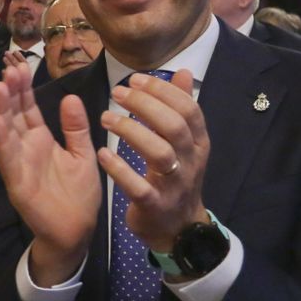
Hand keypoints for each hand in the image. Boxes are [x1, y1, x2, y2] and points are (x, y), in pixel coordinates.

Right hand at [0, 62, 100, 284]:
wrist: (77, 231)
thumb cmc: (79, 194)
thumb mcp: (82, 154)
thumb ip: (76, 128)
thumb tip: (70, 96)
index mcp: (41, 140)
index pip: (28, 109)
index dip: (24, 89)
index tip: (21, 66)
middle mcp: (26, 149)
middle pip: (14, 115)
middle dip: (10, 93)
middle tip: (8, 68)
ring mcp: (19, 165)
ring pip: (7, 133)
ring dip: (1, 110)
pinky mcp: (18, 183)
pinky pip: (8, 160)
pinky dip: (2, 141)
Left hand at [101, 71, 209, 254]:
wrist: (178, 229)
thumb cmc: (176, 178)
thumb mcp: (184, 143)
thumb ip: (181, 108)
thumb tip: (183, 72)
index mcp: (199, 142)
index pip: (188, 109)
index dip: (162, 91)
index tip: (134, 80)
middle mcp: (191, 161)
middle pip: (174, 126)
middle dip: (144, 105)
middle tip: (117, 94)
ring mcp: (175, 185)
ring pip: (159, 153)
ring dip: (130, 132)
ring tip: (106, 118)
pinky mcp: (155, 206)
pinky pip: (139, 187)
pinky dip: (120, 169)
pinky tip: (102, 154)